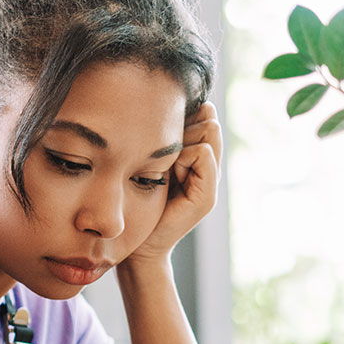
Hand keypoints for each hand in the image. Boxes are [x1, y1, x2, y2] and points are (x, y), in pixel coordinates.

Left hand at [123, 102, 222, 267]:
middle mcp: (208, 167)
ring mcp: (210, 182)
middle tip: (163, 153)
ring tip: (165, 166)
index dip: (184, 115)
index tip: (158, 131)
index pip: (204, 114)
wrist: (136, 244)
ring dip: (182, 142)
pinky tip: (170, 174)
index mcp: (194, 156)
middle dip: (184, 127)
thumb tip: (165, 99)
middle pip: (208, 119)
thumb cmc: (132, 199)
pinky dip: (184, 158)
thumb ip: (161, 135)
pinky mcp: (207, 196)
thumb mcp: (147, 158)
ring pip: (208, 132)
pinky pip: (203, 153)